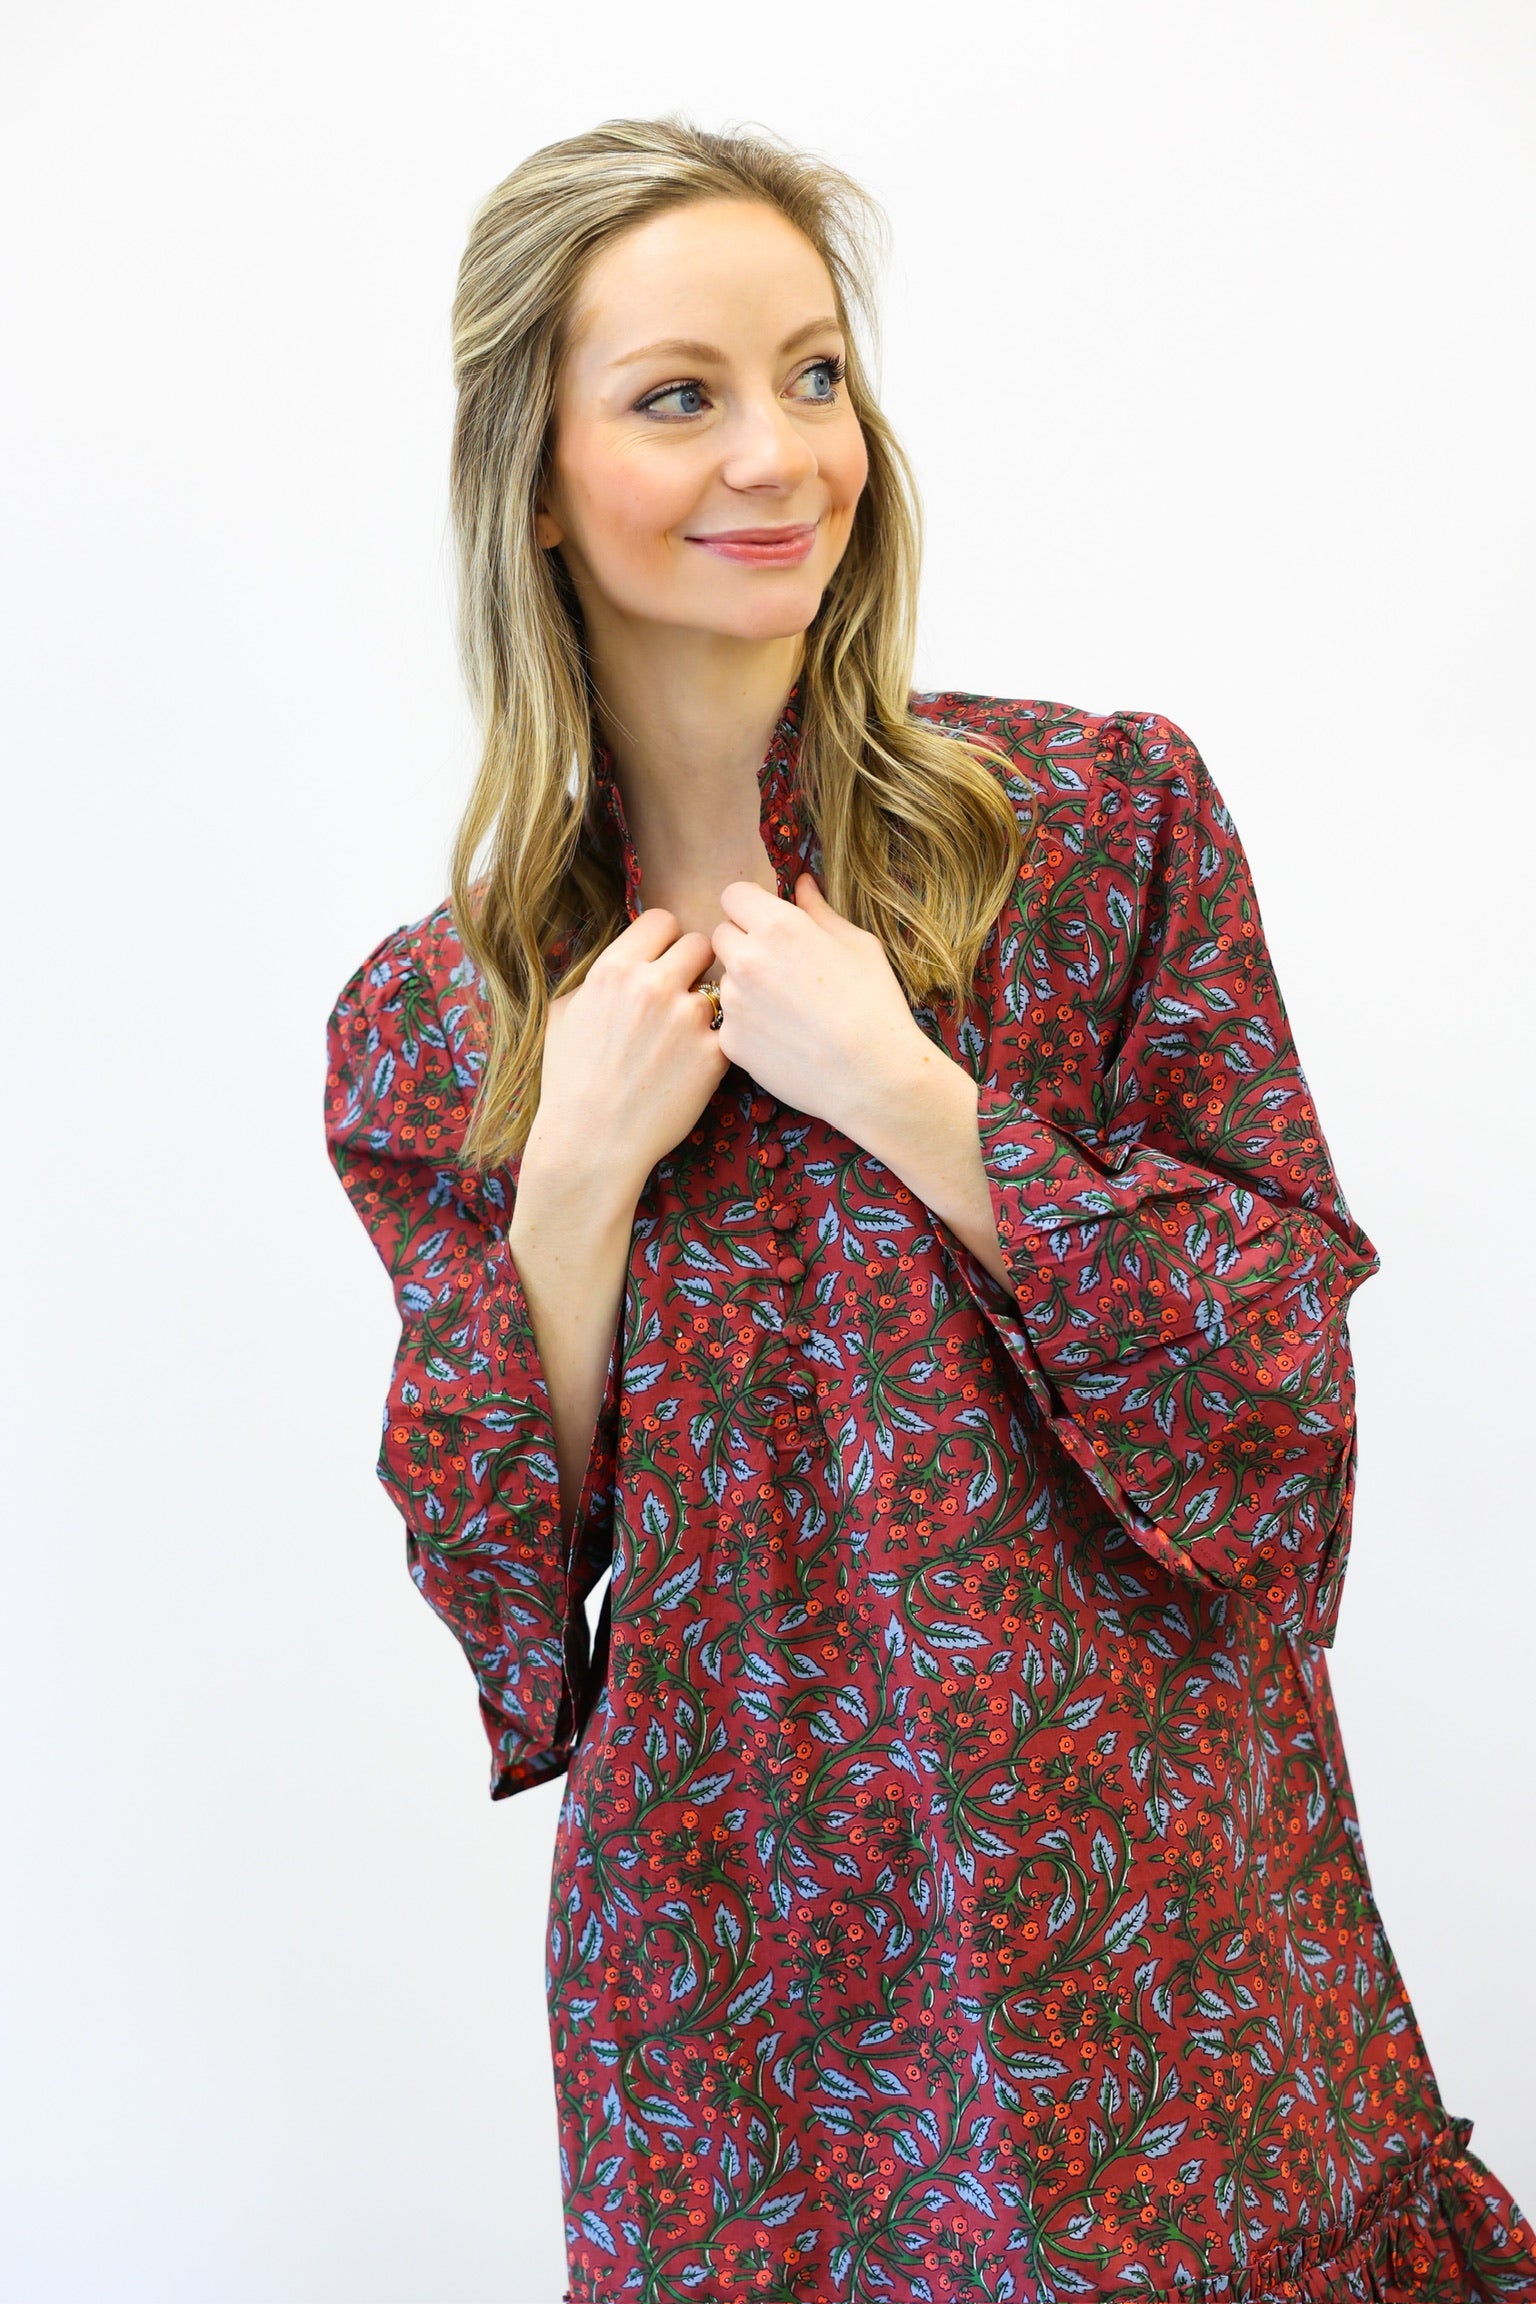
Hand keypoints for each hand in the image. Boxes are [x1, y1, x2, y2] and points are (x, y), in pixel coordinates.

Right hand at [522, 909, 727, 1208]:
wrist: (591, 1141)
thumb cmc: (569, 1079)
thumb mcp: (564, 1013)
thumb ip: (598, 976)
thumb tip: (625, 959)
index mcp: (615, 968)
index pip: (663, 920)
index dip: (664, 940)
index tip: (661, 961)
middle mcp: (653, 985)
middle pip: (700, 943)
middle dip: (693, 965)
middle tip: (681, 994)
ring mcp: (687, 1020)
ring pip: (717, 988)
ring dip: (704, 1007)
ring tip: (680, 1038)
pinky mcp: (713, 1055)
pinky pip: (727, 1031)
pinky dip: (714, 1045)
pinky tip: (691, 1065)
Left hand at [709, 872, 933, 1140]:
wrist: (873, 1077)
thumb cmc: (875, 1005)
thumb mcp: (859, 946)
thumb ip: (819, 911)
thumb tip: (802, 883)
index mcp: (778, 926)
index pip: (733, 895)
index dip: (751, 907)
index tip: (766, 923)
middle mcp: (747, 959)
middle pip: (722, 935)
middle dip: (744, 943)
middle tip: (779, 967)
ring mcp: (734, 1002)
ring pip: (725, 979)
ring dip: (745, 985)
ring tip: (786, 1008)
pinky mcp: (729, 1040)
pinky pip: (729, 1020)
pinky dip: (748, 1025)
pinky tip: (782, 1037)